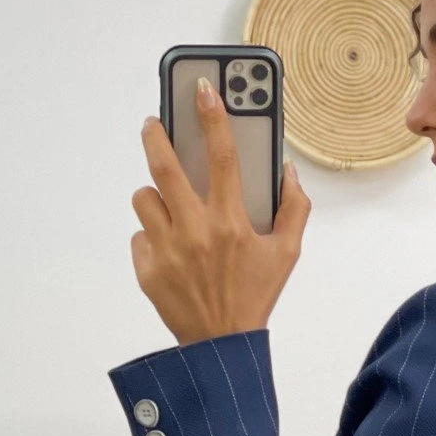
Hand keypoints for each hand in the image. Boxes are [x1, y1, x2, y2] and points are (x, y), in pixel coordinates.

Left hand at [131, 78, 309, 346]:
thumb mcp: (287, 254)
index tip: (204, 89)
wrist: (221, 346)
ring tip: (172, 208)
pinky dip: (153, 237)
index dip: (214, 116)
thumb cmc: (255, 297)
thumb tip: (287, 172)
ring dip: (157, 198)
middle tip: (154, 123)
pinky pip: (141, 235)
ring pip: (145, 198)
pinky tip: (172, 250)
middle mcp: (196, 232)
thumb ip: (294, 209)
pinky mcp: (147, 269)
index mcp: (232, 223)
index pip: (224, 157)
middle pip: (164, 166)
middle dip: (156, 135)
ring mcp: (168, 250)